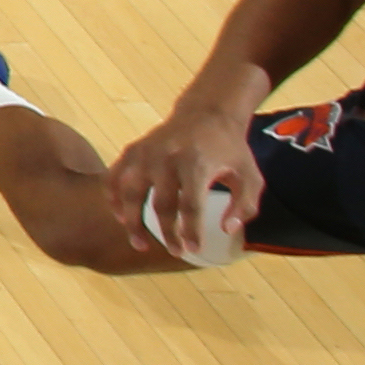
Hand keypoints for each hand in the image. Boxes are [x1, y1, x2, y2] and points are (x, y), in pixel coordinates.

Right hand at [108, 95, 263, 256]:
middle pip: (160, 204)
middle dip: (166, 232)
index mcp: (197, 163)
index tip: (193, 250)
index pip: (190, 205)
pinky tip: (121, 216)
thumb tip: (226, 229)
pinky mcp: (132, 150)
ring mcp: (145, 153)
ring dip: (132, 221)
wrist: (205, 113)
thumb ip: (245, 205)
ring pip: (129, 192)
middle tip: (175, 251)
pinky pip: (114, 178)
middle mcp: (166, 158)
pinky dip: (114, 199)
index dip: (191, 231)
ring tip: (140, 243)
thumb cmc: (229, 149)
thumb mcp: (250, 176)